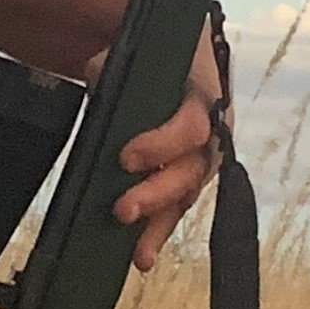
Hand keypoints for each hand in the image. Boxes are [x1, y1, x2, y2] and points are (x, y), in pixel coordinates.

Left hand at [109, 28, 223, 272]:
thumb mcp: (135, 51)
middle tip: (122, 210)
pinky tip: (142, 256)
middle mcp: (214, 128)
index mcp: (205, 92)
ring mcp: (204, 156)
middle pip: (193, 169)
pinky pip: (178, 206)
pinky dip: (159, 231)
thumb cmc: (152, 53)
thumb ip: (115, 68)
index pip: (192, 125)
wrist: (173, 56)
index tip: (125, 159)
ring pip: (187, 195)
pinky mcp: (189, 175)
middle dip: (157, 193)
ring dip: (161, 225)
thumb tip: (95, 79)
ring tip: (138, 255)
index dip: (161, 145)